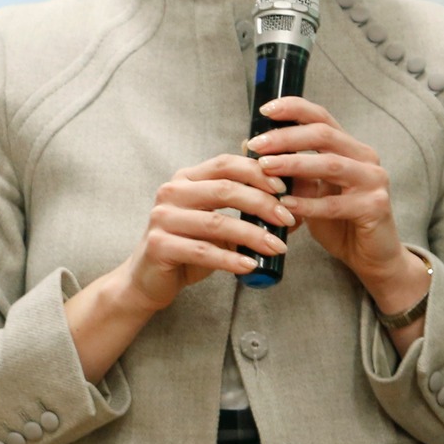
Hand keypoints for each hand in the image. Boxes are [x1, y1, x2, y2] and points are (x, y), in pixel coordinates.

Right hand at [118, 153, 297, 312]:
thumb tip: (294, 204)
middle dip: (262, 203)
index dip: (256, 173)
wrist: (148, 279)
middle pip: (224, 189)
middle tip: (287, 219)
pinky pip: (202, 251)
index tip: (283, 190)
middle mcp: (172, 192)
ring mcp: (162, 217)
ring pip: (217, 222)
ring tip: (278, 247)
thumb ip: (247, 210)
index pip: (225, 164)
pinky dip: (231, 259)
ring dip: (253, 235)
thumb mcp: (219, 224)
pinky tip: (250, 266)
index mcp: (187, 178)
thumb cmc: (189, 248)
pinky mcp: (158, 245)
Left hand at [252, 97, 416, 303]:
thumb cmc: (339, 221)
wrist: (372, 256)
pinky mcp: (376, 207)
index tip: (265, 109)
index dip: (294, 109)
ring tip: (265, 167)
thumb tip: (250, 147)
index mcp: (350, 147)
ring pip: (330, 164)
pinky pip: (336, 204)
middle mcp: (365, 157)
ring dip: (294, 163)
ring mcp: (374, 181)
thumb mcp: (310, 191)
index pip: (322, 118)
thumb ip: (290, 171)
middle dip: (286, 137)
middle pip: (324, 135)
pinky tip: (285, 205)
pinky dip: (308, 204)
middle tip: (257, 144)